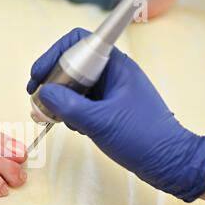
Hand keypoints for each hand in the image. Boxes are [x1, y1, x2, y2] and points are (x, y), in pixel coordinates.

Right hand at [27, 28, 204, 201]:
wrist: (167, 161)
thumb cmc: (140, 136)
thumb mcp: (100, 121)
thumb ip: (68, 105)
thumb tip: (43, 92)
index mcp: (115, 65)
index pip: (78, 43)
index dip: (53, 55)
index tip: (37, 76)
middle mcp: (112, 73)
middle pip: (73, 65)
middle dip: (52, 81)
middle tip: (37, 98)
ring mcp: (111, 90)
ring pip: (76, 85)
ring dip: (60, 98)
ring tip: (53, 116)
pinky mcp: (109, 107)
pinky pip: (83, 101)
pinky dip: (71, 110)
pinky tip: (70, 124)